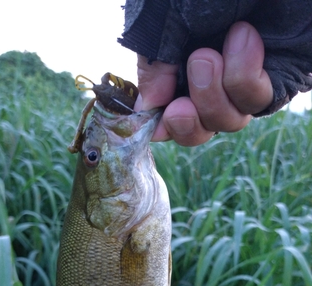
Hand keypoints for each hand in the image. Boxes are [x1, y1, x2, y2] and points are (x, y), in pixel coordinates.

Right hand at [135, 22, 272, 145]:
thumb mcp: (163, 18)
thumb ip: (154, 64)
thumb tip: (147, 108)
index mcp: (179, 62)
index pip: (169, 112)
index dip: (163, 127)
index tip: (156, 124)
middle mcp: (212, 76)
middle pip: (199, 128)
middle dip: (187, 124)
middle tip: (180, 106)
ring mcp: (244, 78)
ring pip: (227, 121)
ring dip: (212, 95)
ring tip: (208, 53)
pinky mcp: (278, 75)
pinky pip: (258, 100)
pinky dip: (243, 76)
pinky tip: (243, 37)